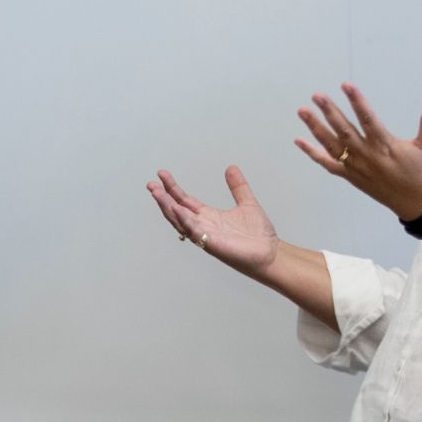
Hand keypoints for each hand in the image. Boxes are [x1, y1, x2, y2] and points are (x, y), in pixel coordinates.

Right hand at [147, 165, 281, 279]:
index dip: (173, 188)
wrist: (271, 253)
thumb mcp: (247, 203)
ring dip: (167, 207)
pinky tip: (176, 208)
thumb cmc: (258, 235)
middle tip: (151, 184)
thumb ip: (238, 186)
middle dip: (163, 198)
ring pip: (180, 221)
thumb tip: (231, 168)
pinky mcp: (212, 244)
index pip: (184, 200)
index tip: (162, 174)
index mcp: (208, 217)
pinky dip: (184, 220)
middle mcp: (203, 226)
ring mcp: (205, 236)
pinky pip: (194, 231)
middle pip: (176, 210)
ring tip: (156, 193)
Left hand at [295, 83, 421, 220]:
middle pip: (344, 130)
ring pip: (332, 145)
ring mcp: (356, 167)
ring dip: (316, 128)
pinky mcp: (351, 177)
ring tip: (303, 111)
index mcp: (385, 146)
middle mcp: (367, 156)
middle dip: (329, 111)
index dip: (357, 102)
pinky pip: (328, 164)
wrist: (417, 204)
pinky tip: (300, 141)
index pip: (368, 119)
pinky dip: (313, 153)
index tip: (346, 86)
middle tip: (316, 95)